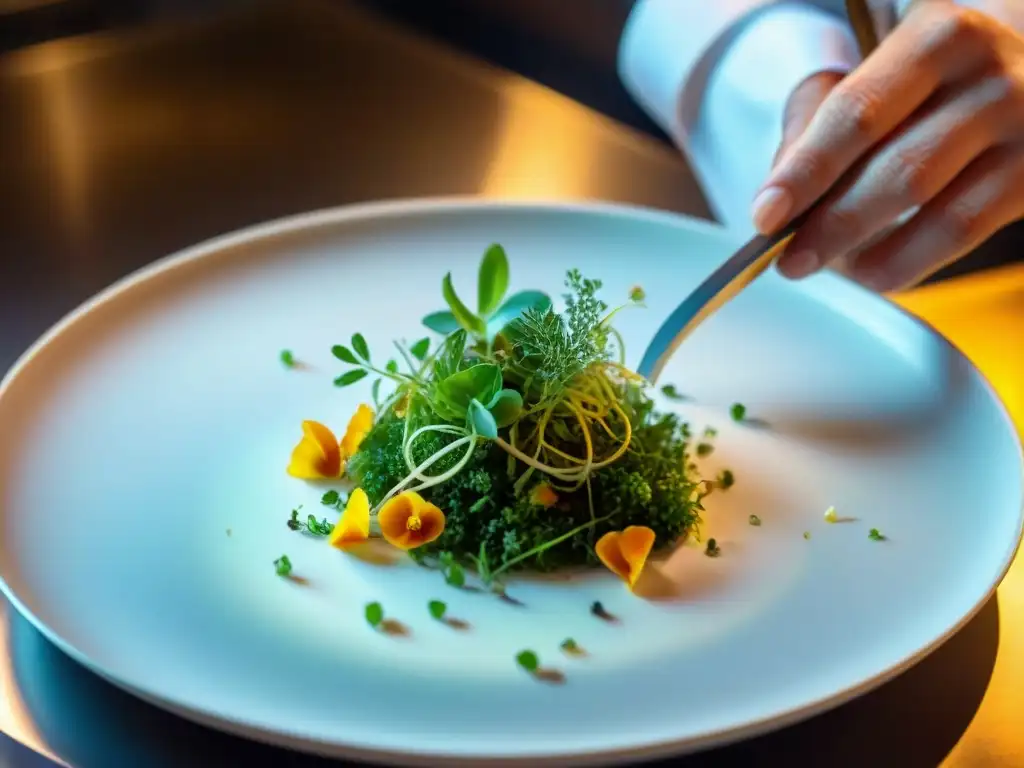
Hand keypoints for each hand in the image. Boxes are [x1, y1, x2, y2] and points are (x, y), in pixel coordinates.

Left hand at [754, 0, 1023, 291]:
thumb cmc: (927, 76)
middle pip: (901, 171)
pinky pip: (965, 234)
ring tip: (823, 265)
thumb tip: (782, 200)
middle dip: (833, 225)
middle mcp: (994, 76)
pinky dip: (908, 262)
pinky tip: (871, 269)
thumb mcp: (871, 70)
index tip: (765, 217)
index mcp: (939, 34)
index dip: (807, 171)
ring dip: (870, 253)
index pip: (858, 113)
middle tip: (787, 260)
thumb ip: (817, 122)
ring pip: (940, 213)